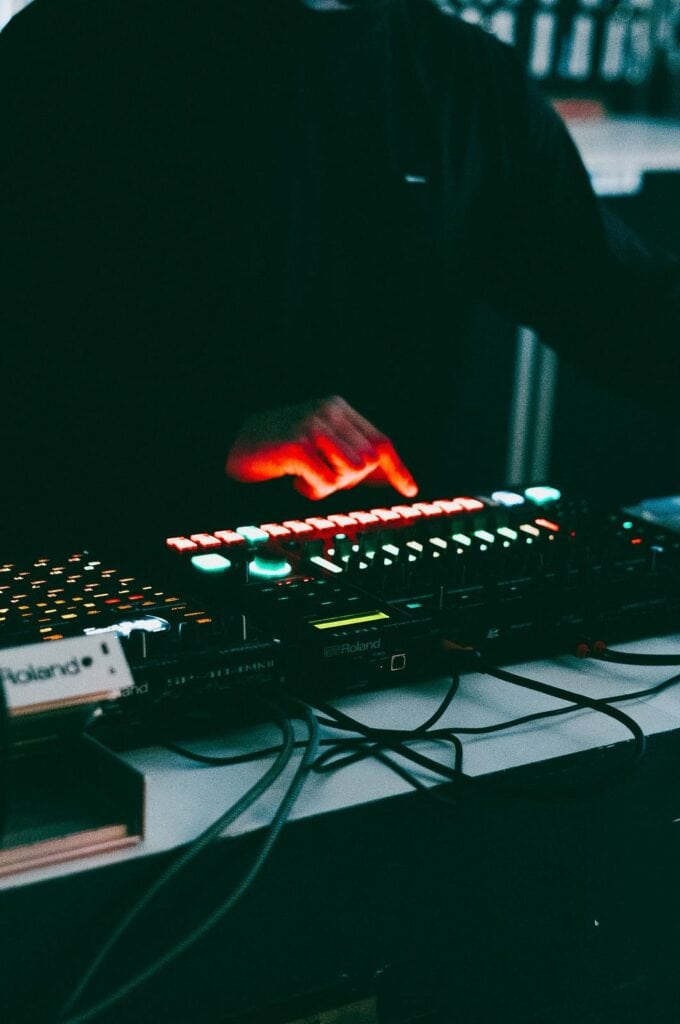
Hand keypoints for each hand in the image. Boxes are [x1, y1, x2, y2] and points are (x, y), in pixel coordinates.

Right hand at [225, 395, 417, 499]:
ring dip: (329, 486)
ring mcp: (312, 425)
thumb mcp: (316, 444)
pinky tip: (293, 481)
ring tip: (305, 477)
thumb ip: (347, 454)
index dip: (397, 468)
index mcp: (337, 407)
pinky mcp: (297, 444)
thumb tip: (385, 476)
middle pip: (367, 462)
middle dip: (348, 481)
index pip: (380, 441)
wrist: (227, 445)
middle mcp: (328, 410)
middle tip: (318, 478)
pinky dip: (311, 490)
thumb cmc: (275, 450)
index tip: (410, 491)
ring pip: (350, 473)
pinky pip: (326, 482)